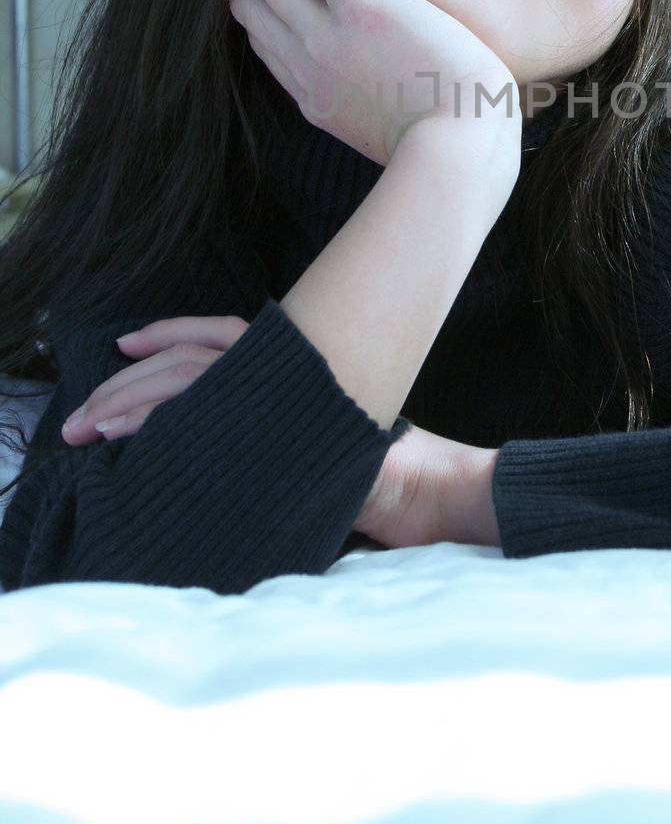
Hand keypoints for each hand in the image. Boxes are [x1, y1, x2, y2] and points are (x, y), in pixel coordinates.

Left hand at [59, 314, 501, 547]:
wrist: (434, 488)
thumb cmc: (387, 474)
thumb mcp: (320, 443)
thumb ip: (277, 428)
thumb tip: (221, 439)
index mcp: (293, 366)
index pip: (219, 335)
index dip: (167, 335)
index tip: (124, 345)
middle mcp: (285, 370)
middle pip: (190, 359)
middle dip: (127, 383)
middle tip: (81, 416)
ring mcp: (286, 398)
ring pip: (193, 379)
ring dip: (134, 403)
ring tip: (92, 430)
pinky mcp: (287, 430)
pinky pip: (216, 417)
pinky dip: (168, 424)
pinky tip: (133, 443)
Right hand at [229, 0, 521, 166]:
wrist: (462, 140)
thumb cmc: (445, 138)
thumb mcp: (385, 131)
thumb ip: (363, 106)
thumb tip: (372, 92)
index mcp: (315, 97)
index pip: (264, 41)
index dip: (249, 5)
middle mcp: (308, 63)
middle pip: (250, 3)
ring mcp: (327, 34)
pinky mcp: (359, 4)